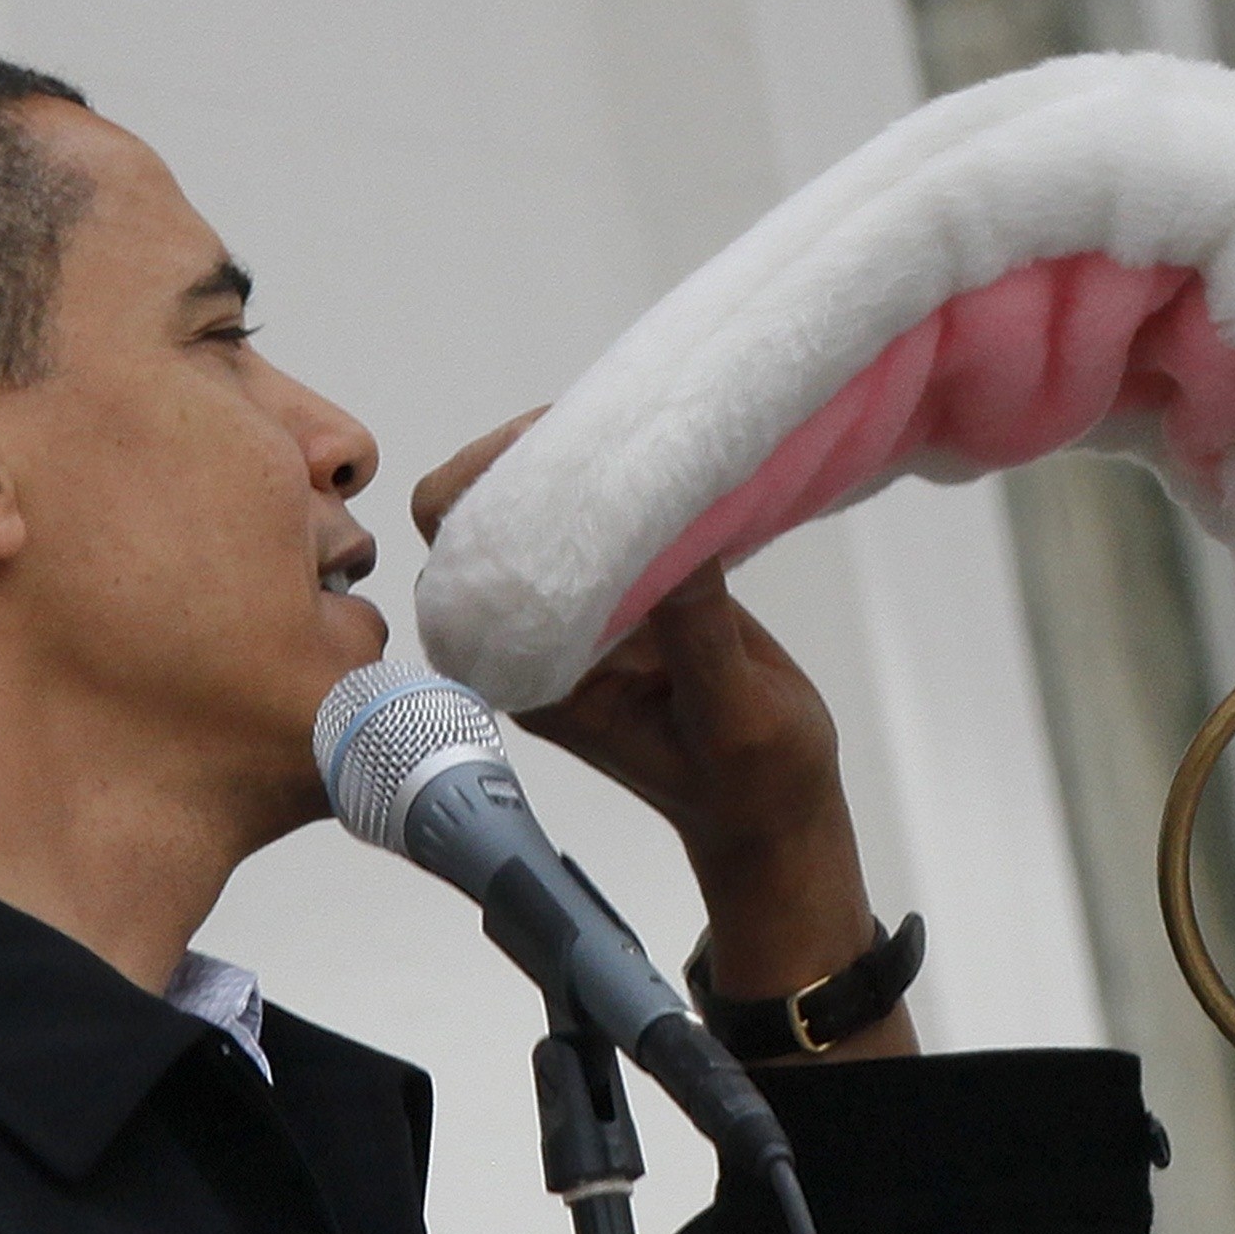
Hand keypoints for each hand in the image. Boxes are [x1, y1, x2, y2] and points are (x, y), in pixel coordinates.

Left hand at [414, 415, 913, 1060]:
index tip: (547, 450)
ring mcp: (582, 611)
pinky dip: (622, 480)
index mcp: (532, 674)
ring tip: (628, 420)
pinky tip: (660, 449)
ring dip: (575, 458)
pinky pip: (603, 521)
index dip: (484, 492)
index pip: (459, 563)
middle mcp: (539, 637)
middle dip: (526, 457)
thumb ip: (695, 633)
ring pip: (541, 509)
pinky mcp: (628, 593)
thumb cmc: (751, 783)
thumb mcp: (731, 712)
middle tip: (594, 419)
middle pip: (486, 519)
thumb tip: (670, 550)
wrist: (775, 814)